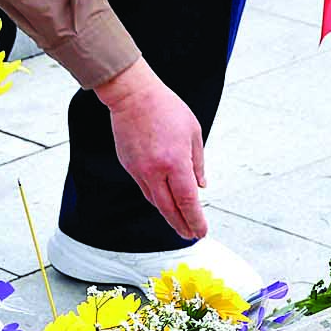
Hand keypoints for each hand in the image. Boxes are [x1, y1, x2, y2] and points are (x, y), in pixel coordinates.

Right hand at [96, 59, 207, 238]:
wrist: (133, 95)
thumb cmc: (165, 108)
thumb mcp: (193, 132)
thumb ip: (197, 162)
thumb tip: (201, 185)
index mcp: (175, 162)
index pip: (187, 201)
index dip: (195, 220)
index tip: (201, 230)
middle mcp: (156, 171)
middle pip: (169, 209)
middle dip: (182, 225)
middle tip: (191, 234)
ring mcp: (139, 170)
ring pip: (155, 201)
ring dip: (168, 214)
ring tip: (179, 223)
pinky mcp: (129, 166)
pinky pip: (145, 188)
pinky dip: (156, 198)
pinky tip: (164, 200)